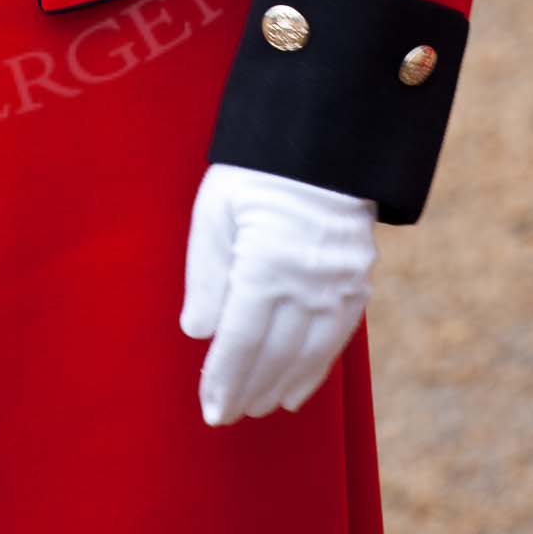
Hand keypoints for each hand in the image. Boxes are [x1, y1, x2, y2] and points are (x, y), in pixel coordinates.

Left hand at [179, 162, 377, 424]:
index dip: (224, 378)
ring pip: (307, 356)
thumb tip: (198, 332)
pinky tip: (295, 389)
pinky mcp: (358, 284)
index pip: (241, 340)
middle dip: (247, 389)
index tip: (211, 406)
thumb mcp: (216, 211)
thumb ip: (206, 274)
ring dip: (279, 387)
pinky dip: (313, 371)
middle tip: (225, 415)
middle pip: (273, 355)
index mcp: (267, 263)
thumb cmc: (256, 170)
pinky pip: (335, 342)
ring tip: (255, 406)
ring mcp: (338, 287)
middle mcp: (307, 283)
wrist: (323, 140)